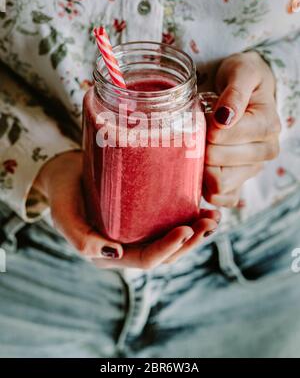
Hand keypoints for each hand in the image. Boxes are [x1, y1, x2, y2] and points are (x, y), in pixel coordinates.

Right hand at [34, 151, 219, 268]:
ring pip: (172, 238)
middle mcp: (128, 246)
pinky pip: (169, 220)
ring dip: (196, 231)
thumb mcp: (64, 214)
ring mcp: (138, 231)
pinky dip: (189, 215)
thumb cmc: (63, 193)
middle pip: (166, 252)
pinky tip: (203, 205)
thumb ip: (81, 237)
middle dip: (191, 240)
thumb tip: (114, 254)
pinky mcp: (144, 215)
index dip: (168, 249)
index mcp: (110, 254)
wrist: (65, 173)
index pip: (146, 259)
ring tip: (214, 216)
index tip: (186, 229)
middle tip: (210, 221)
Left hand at [204, 51, 280, 206]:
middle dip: (199, 147)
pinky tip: (198, 168)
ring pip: (219, 184)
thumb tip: (224, 117)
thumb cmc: (244, 78)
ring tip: (196, 148)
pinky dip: (205, 187)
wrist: (249, 88)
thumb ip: (234, 93)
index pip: (225, 137)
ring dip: (200, 167)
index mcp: (267, 126)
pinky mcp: (241, 182)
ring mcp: (253, 169)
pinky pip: (222, 199)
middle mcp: (265, 151)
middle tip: (195, 132)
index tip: (201, 116)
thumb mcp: (242, 72)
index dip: (204, 128)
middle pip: (218, 162)